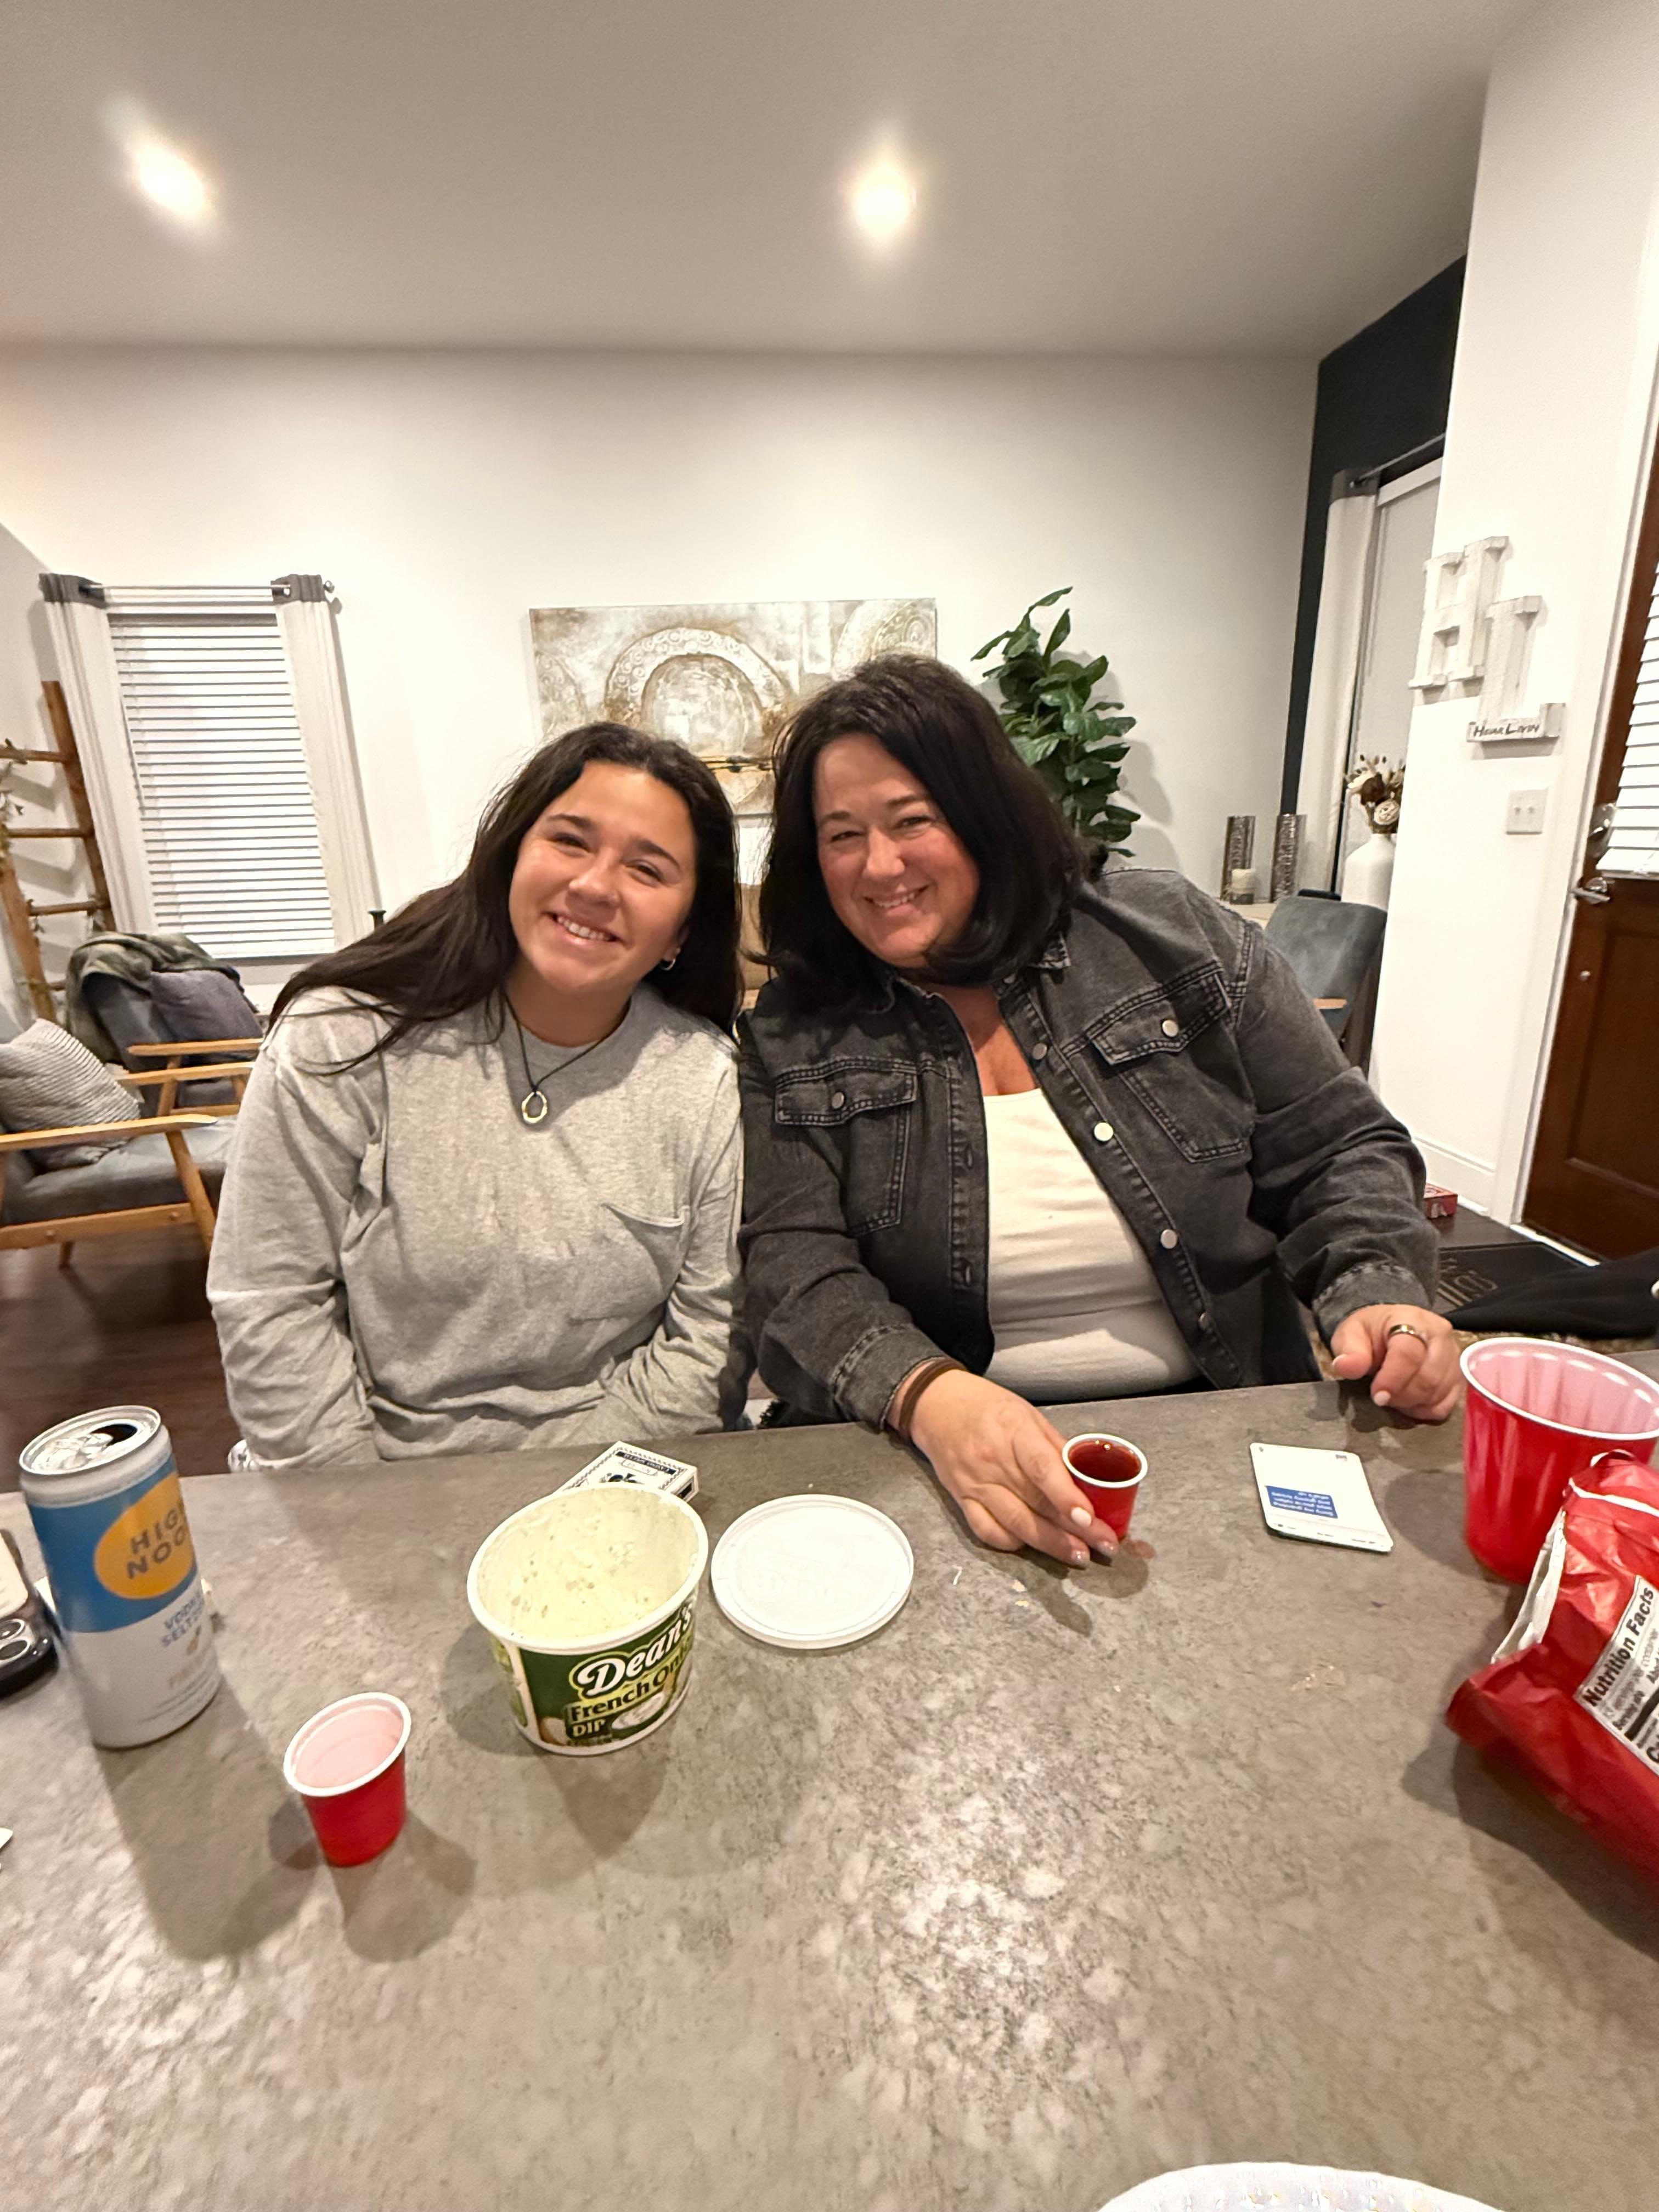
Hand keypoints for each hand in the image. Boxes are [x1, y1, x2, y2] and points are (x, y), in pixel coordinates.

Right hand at [906, 1369, 1116, 1564]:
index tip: (1091, 1518)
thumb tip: (1088, 1479)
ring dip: (1050, 1544)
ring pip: (1015, 1523)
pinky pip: (987, 1530)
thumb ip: (1056, 1447)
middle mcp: (992, 1460)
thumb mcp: (1028, 1414)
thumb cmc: (987, 1406)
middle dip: (1074, 1529)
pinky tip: (1035, 1547)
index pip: (1042, 1469)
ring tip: (1078, 1555)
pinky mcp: (961, 1499)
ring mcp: (974, 1483)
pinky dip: (1013, 1543)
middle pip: (1036, 1502)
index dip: (1067, 1496)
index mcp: (1014, 1431)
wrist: (936, 1406)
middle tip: (1103, 1546)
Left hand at [1329, 1304, 1459, 1421]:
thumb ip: (1349, 1350)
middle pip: (1429, 1376)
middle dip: (1401, 1394)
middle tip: (1382, 1397)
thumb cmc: (1372, 1333)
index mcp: (1412, 1319)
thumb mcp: (1352, 1334)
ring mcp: (1454, 1357)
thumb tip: (1345, 1367)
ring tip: (1394, 1397)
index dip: (1393, 1379)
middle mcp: (1441, 1335)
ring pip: (1439, 1392)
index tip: (1377, 1396)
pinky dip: (1426, 1410)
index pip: (1409, 1353)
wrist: (1392, 1331)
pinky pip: (1447, 1404)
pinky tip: (1410, 1403)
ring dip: (1412, 1403)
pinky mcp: (1460, 1377)